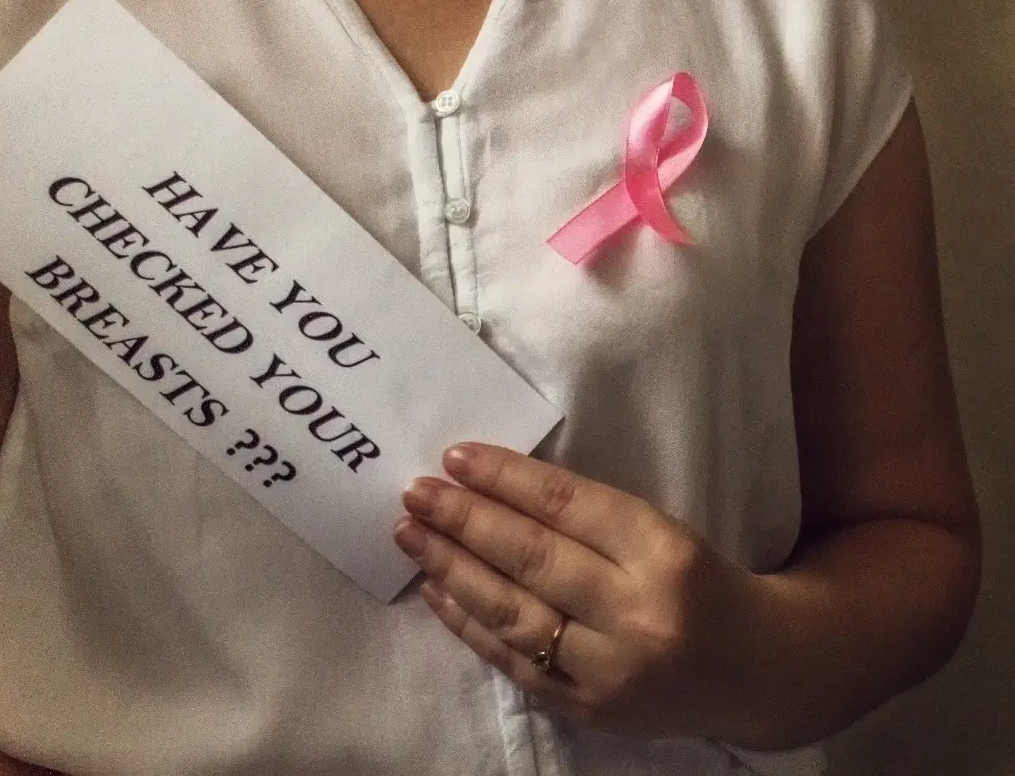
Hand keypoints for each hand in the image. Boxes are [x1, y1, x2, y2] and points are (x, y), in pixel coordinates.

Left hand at [393, 443, 770, 740]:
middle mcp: (638, 615)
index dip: (507, 478)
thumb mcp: (662, 531)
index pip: (569, 507)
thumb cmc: (698, 583)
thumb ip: (587, 514)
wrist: (756, 671)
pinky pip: (513, 663)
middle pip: (533, 559)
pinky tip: (435, 588)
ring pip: (513, 613)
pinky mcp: (588, 710)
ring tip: (411, 534)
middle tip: (416, 492)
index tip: (456, 457)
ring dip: (452, 568)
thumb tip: (491, 484)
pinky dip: (467, 623)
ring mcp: (610, 671)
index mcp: (666, 552)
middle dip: (465, 521)